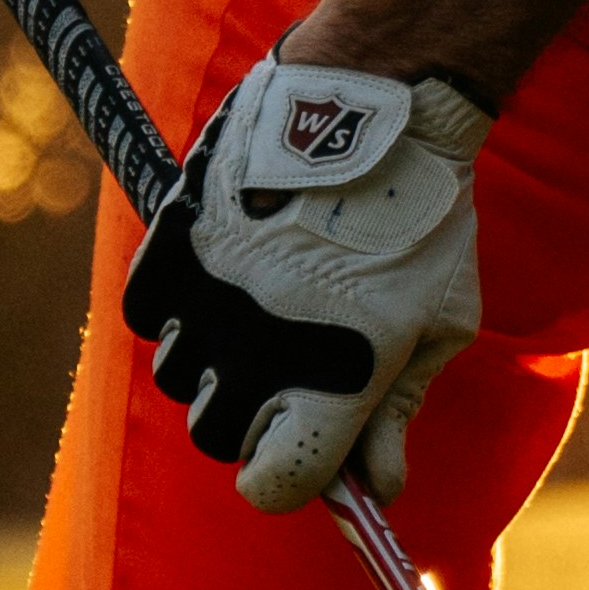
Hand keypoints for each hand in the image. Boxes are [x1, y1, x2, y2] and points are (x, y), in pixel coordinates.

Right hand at [121, 53, 488, 511]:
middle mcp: (258, 354)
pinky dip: (178, 312)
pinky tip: (225, 278)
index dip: (292, 480)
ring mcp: (208, 302)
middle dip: (256, 422)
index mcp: (333, 383)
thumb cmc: (421, 219)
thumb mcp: (439, 322)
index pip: (274, 487)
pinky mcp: (170, 248)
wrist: (374, 102)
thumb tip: (378, 486)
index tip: (310, 454)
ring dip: (217, 364)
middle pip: (220, 438)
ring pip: (182, 378)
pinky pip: (148, 318)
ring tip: (266, 309)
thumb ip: (399, 409)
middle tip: (294, 374)